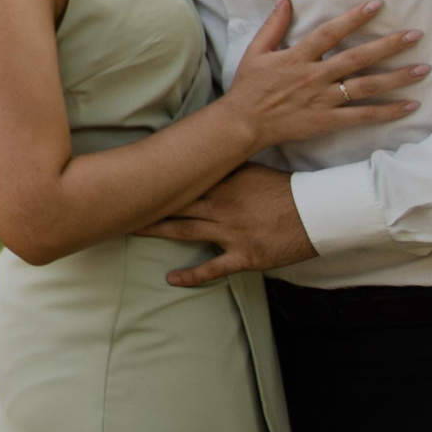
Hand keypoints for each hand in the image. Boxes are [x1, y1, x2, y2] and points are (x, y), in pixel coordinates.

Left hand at [139, 164, 315, 286]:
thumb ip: (222, 166)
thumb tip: (195, 153)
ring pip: (183, 230)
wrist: (319, 212)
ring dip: (154, 230)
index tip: (124, 175)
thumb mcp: (251, 169)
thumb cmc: (285, 189)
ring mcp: (230, 232)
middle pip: (173, 203)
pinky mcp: (245, 255)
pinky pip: (213, 268)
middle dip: (143, 203)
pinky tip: (170, 279)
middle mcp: (220, 205)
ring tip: (127, 230)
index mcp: (221, 182)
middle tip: (112, 202)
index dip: (150, 177)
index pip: (177, 178)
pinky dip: (191, 275)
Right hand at [219, 0, 423, 149]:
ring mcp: (323, 99)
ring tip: (422, 69)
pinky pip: (362, 116)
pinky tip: (410, 105)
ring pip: (366, 86)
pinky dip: (387, 112)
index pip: (329, 33)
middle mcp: (314, 76)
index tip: (376, 5)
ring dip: (396, 78)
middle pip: (357, 58)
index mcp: (296, 57)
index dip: (353, 18)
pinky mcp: (328, 120)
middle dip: (388, 45)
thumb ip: (273, 24)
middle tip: (415, 35)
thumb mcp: (255, 51)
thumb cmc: (249, 85)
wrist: (243, 122)